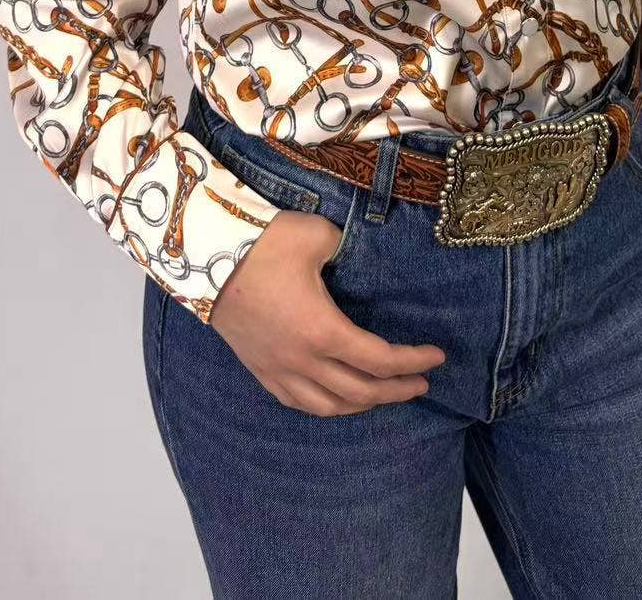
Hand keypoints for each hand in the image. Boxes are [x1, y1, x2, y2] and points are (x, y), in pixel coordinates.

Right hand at [209, 208, 446, 415]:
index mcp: (323, 330)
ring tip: (384, 394)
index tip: (437, 356)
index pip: (380, 360)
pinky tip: (335, 398)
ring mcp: (277, 369)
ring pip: (328, 406)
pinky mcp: (258, 368)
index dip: (413, 361)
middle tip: (422, 382)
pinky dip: (325, 405)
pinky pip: (297, 402)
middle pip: (360, 391)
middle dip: (397, 390)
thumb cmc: (263, 243)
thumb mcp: (317, 235)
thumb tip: (357, 254)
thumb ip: (346, 248)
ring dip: (362, 404)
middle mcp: (302, 360)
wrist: (203, 255)